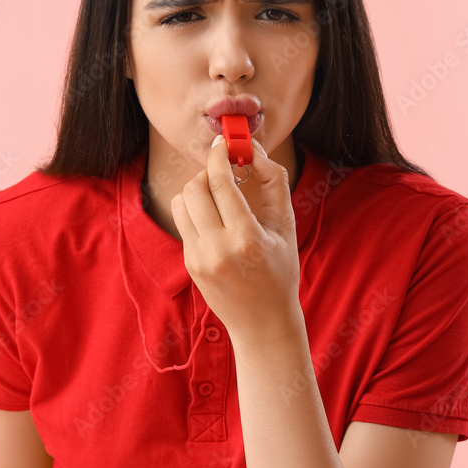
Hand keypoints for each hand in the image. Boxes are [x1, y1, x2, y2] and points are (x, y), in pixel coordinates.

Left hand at [170, 136, 303, 345]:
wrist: (263, 322)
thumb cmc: (281, 273)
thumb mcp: (286, 228)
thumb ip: (274, 184)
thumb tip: (255, 150)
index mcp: (246, 238)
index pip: (221, 184)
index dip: (218, 157)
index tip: (222, 144)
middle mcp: (217, 248)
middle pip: (194, 189)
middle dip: (207, 172)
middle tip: (223, 172)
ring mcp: (198, 257)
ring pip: (181, 203)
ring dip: (196, 190)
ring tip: (217, 195)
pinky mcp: (189, 263)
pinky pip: (183, 223)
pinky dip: (196, 212)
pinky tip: (216, 220)